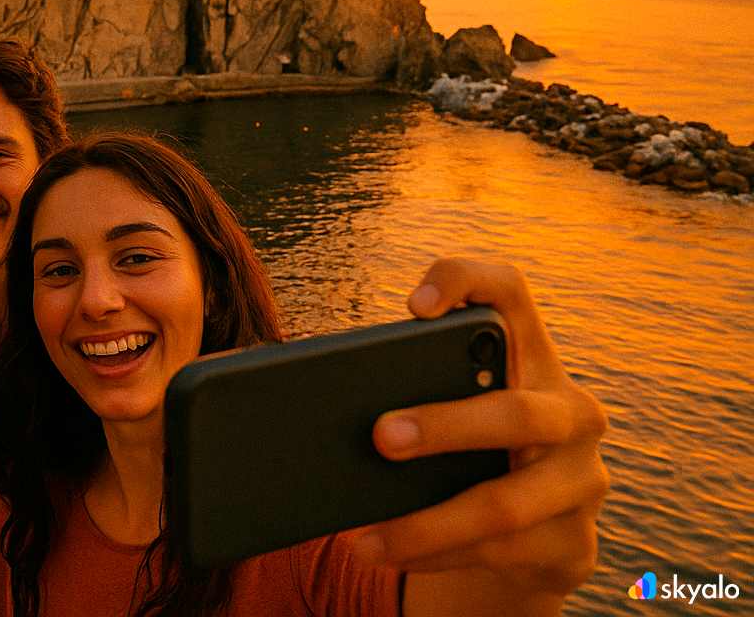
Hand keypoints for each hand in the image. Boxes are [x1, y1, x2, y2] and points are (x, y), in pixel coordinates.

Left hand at [354, 258, 609, 615]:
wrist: (528, 538)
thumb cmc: (460, 451)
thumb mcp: (441, 407)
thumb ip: (392, 384)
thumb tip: (258, 380)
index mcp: (530, 357)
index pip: (509, 289)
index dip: (466, 283)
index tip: (412, 306)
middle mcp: (570, 411)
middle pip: (517, 412)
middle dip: (445, 426)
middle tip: (380, 438)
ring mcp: (581, 482)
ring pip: (504, 504)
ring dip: (426, 524)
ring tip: (361, 538)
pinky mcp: (574, 545)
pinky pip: (499, 554)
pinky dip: (434, 556)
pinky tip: (387, 554)